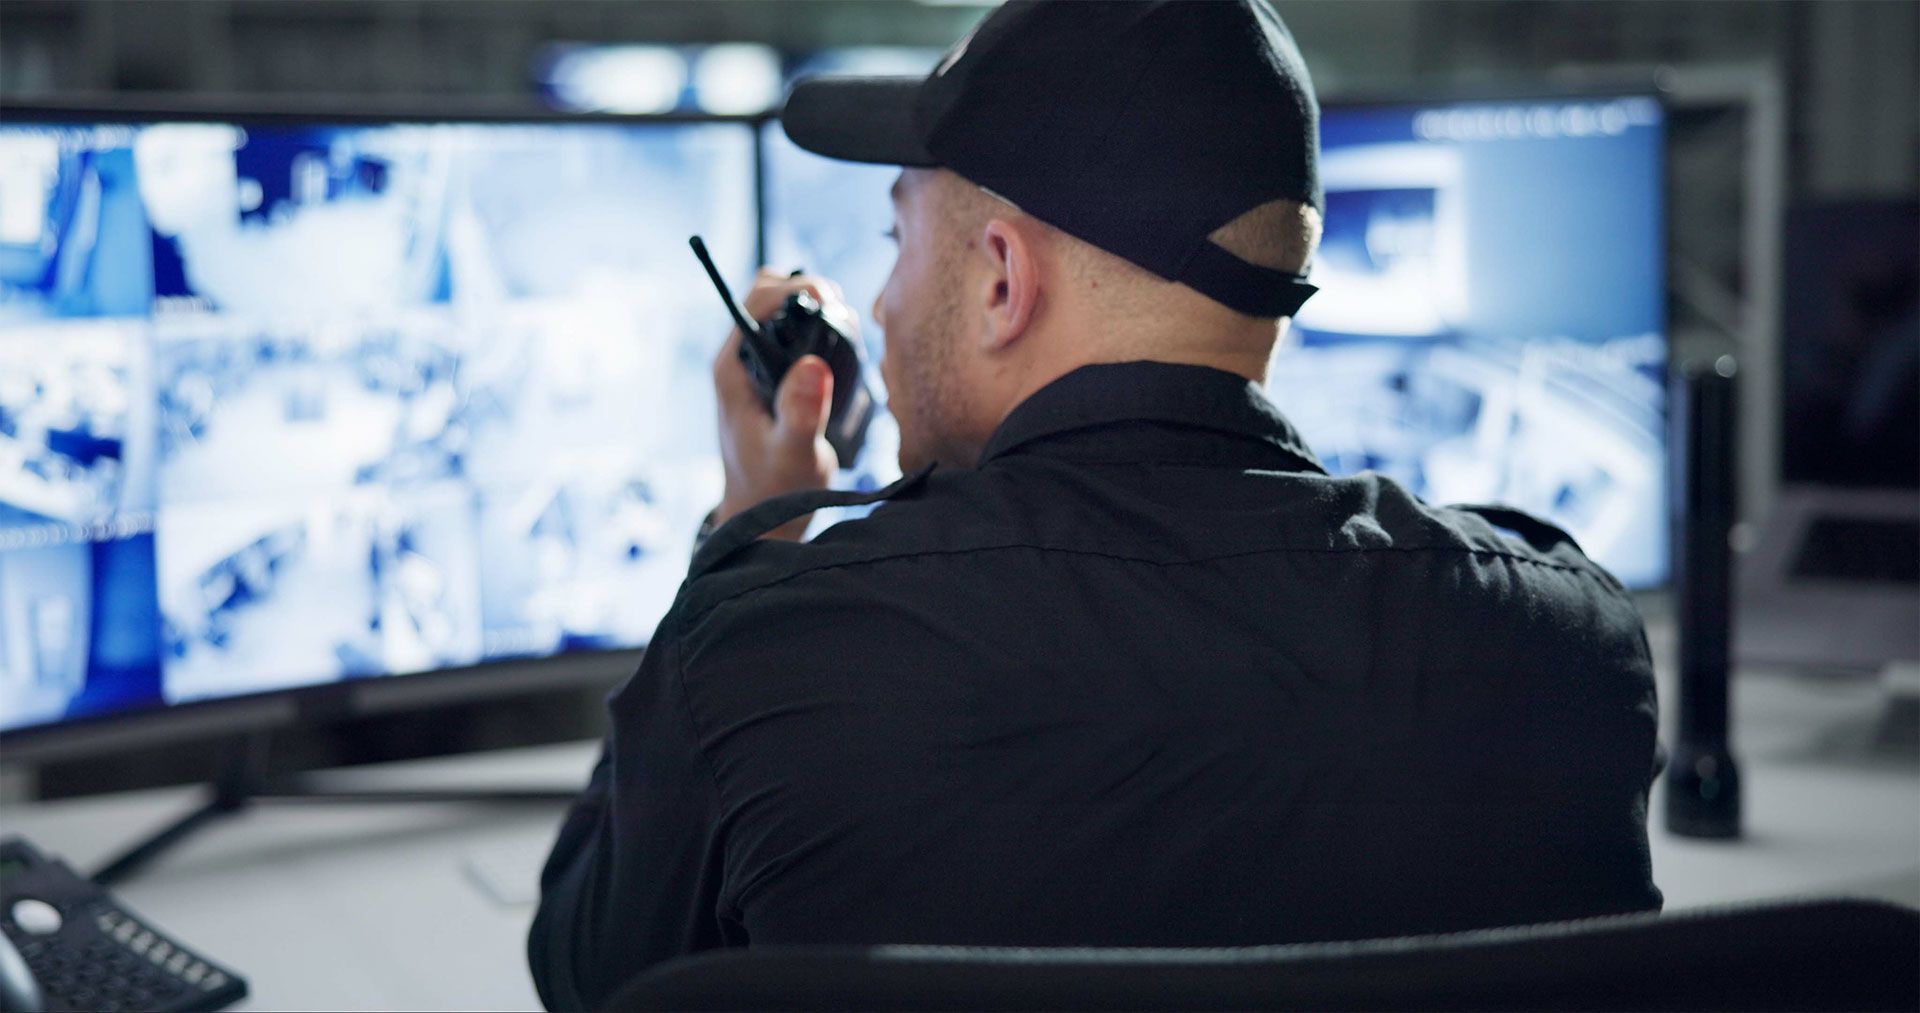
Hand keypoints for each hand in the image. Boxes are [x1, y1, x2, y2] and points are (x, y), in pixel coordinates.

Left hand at [712, 270, 854, 540]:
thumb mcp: (794, 452)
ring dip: (818, 311)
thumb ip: (801, 412)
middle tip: (845, 319)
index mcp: (732, 368)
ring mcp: (756, 367)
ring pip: (785, 312)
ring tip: (848, 334)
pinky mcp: (774, 378)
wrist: (765, 516)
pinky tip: (844, 352)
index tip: (834, 301)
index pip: (758, 299)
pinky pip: (795, 334)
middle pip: (770, 295)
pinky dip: (821, 330)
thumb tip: (813, 365)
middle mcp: (740, 360)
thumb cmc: (776, 489)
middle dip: (810, 294)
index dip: (797, 288)